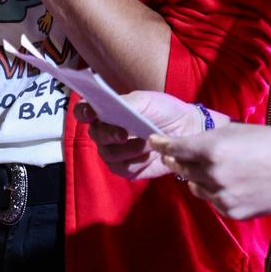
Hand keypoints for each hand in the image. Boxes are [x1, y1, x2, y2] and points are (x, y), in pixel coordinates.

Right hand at [76, 91, 211, 181]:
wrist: (187, 130)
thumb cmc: (164, 111)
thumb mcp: (147, 101)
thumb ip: (127, 103)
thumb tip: (111, 106)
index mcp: (107, 112)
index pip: (83, 112)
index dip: (83, 112)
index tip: (91, 113)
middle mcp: (107, 133)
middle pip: (95, 136)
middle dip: (108, 135)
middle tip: (124, 134)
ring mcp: (116, 153)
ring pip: (108, 155)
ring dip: (127, 150)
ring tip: (146, 143)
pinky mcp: (128, 170)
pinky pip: (123, 170)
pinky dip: (136, 163)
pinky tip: (149, 155)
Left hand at [152, 122, 270, 219]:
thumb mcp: (237, 132)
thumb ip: (209, 139)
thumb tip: (189, 143)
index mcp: (213, 149)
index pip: (176, 148)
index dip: (162, 144)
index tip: (154, 142)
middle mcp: (213, 174)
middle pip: (182, 168)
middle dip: (178, 160)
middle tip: (176, 155)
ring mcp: (222, 196)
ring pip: (196, 186)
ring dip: (198, 178)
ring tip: (215, 169)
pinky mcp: (232, 212)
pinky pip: (213, 201)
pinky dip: (215, 192)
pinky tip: (232, 184)